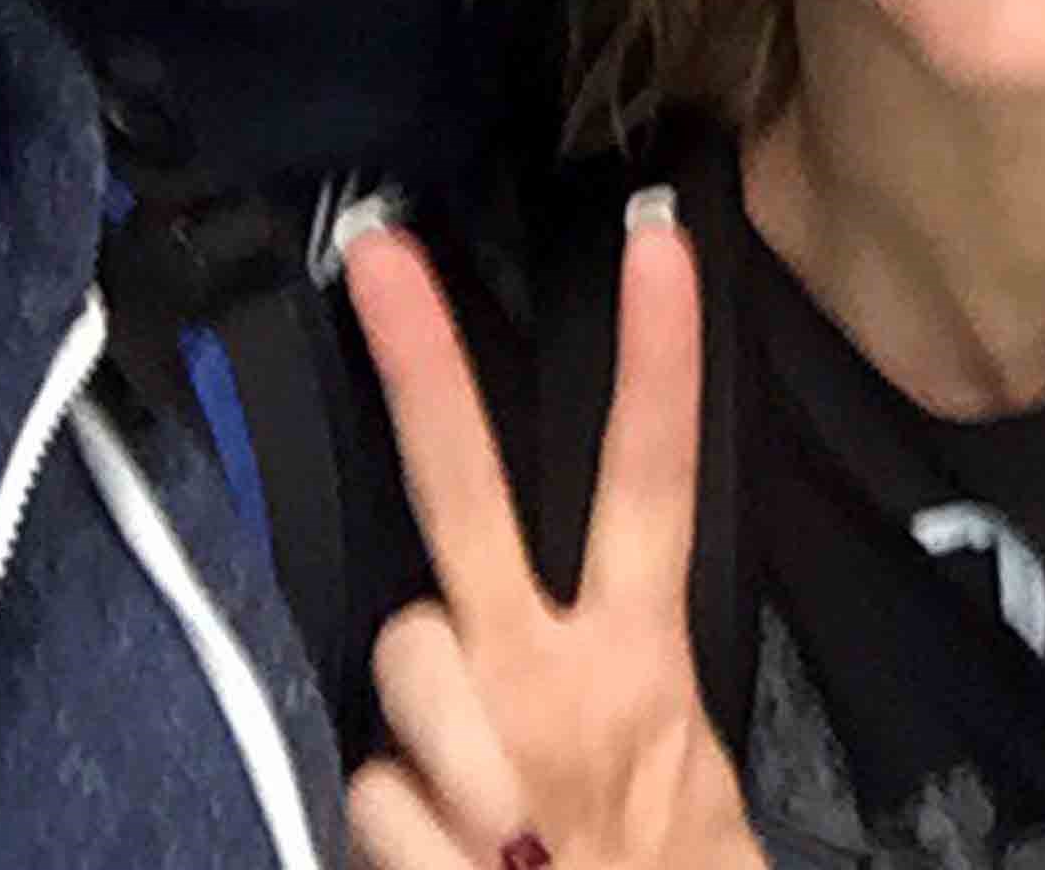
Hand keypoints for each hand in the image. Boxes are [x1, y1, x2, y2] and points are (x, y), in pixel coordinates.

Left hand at [343, 210, 757, 869]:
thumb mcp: (676, 779)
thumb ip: (594, 690)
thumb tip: (480, 635)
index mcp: (641, 665)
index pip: (652, 483)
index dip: (656, 360)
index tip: (654, 237)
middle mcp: (557, 686)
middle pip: (469, 499)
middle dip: (422, 369)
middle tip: (376, 254)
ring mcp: (481, 758)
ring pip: (399, 659)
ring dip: (420, 731)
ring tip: (484, 808)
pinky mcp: (415, 832)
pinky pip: (368, 791)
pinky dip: (399, 832)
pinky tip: (458, 868)